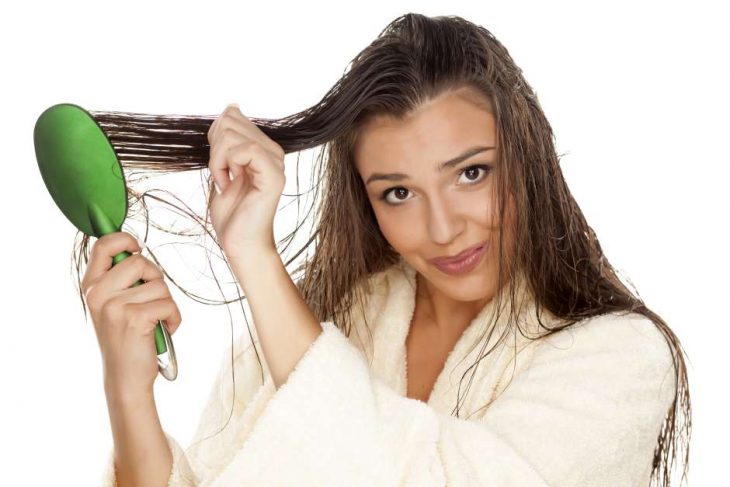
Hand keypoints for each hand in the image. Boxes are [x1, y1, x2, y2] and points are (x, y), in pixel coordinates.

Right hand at [80, 231, 181, 395]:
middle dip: (156, 278)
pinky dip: (174, 318)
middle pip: (139, 261)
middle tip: (152, 300)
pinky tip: (164, 330)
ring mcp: (114, 306)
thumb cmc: (127, 338)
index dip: (126, 239)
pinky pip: (168, 303)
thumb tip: (135, 247)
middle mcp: (98, 294)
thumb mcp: (113, 305)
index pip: (103, 245)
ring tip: (156, 321)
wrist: (125, 378)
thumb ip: (120, 279)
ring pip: (159, 284)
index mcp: (90, 286)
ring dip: (167, 303)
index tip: (138, 248)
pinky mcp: (134, 318)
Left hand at [207, 103, 285, 261]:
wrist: (240, 244)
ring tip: (225, 182)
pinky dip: (225, 166)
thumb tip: (232, 106)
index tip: (219, 165)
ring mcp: (276, 163)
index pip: (232, 116)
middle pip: (229, 121)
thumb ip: (226, 139)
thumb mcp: (221, 165)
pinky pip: (245, 149)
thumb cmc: (231, 213)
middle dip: (214, 149)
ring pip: (232, 134)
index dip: (214, 137)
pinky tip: (228, 184)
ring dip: (217, 160)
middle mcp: (274, 151)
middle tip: (222, 176)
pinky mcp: (274, 175)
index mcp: (264, 148)